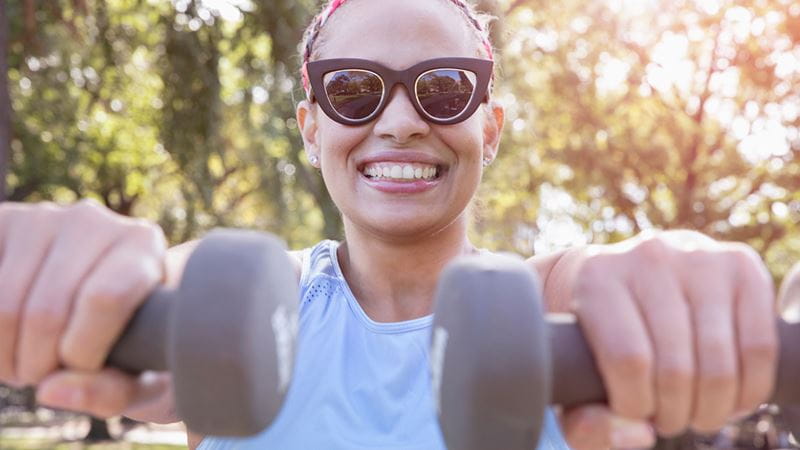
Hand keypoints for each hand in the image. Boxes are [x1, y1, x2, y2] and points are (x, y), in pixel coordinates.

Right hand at [0, 200, 172, 419]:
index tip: (83, 368)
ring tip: (28, 362)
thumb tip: (52, 390)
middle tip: (48, 374)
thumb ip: (113, 391)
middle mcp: (92, 222)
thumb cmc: (137, 343)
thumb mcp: (147, 377)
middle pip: (47, 311)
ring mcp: (41, 219)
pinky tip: (9, 341)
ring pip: (4, 307)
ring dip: (7, 358)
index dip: (83, 351)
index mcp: (141, 246)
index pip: (103, 299)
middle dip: (40, 365)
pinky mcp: (2, 224)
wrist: (103, 297)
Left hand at [561, 230, 776, 447]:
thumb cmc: (596, 335)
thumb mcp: (574, 374)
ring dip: (712, 408)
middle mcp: (648, 257)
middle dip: (675, 413)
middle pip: (676, 367)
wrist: (625, 274)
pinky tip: (731, 399)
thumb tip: (638, 434)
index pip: (628, 361)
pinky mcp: (741, 265)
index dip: (636, 405)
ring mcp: (699, 257)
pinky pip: (759, 347)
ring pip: (720, 363)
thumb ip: (584, 419)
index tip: (634, 411)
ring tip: (696, 414)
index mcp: (597, 278)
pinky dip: (749, 389)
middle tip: (668, 420)